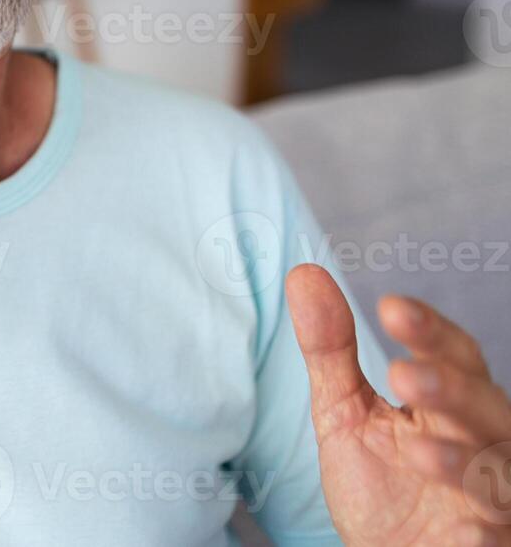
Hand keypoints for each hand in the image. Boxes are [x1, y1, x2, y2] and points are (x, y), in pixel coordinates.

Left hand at [286, 263, 510, 545]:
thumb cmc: (376, 484)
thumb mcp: (344, 412)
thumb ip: (331, 349)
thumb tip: (303, 274)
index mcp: (447, 401)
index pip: (452, 354)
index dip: (429, 331)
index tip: (391, 308)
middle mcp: (478, 440)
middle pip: (486, 403)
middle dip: (452, 388)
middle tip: (406, 376)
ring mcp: (490, 492)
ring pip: (497, 467)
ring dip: (461, 458)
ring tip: (415, 448)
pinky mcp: (491, 538)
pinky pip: (498, 530)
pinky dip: (483, 523)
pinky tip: (463, 524)